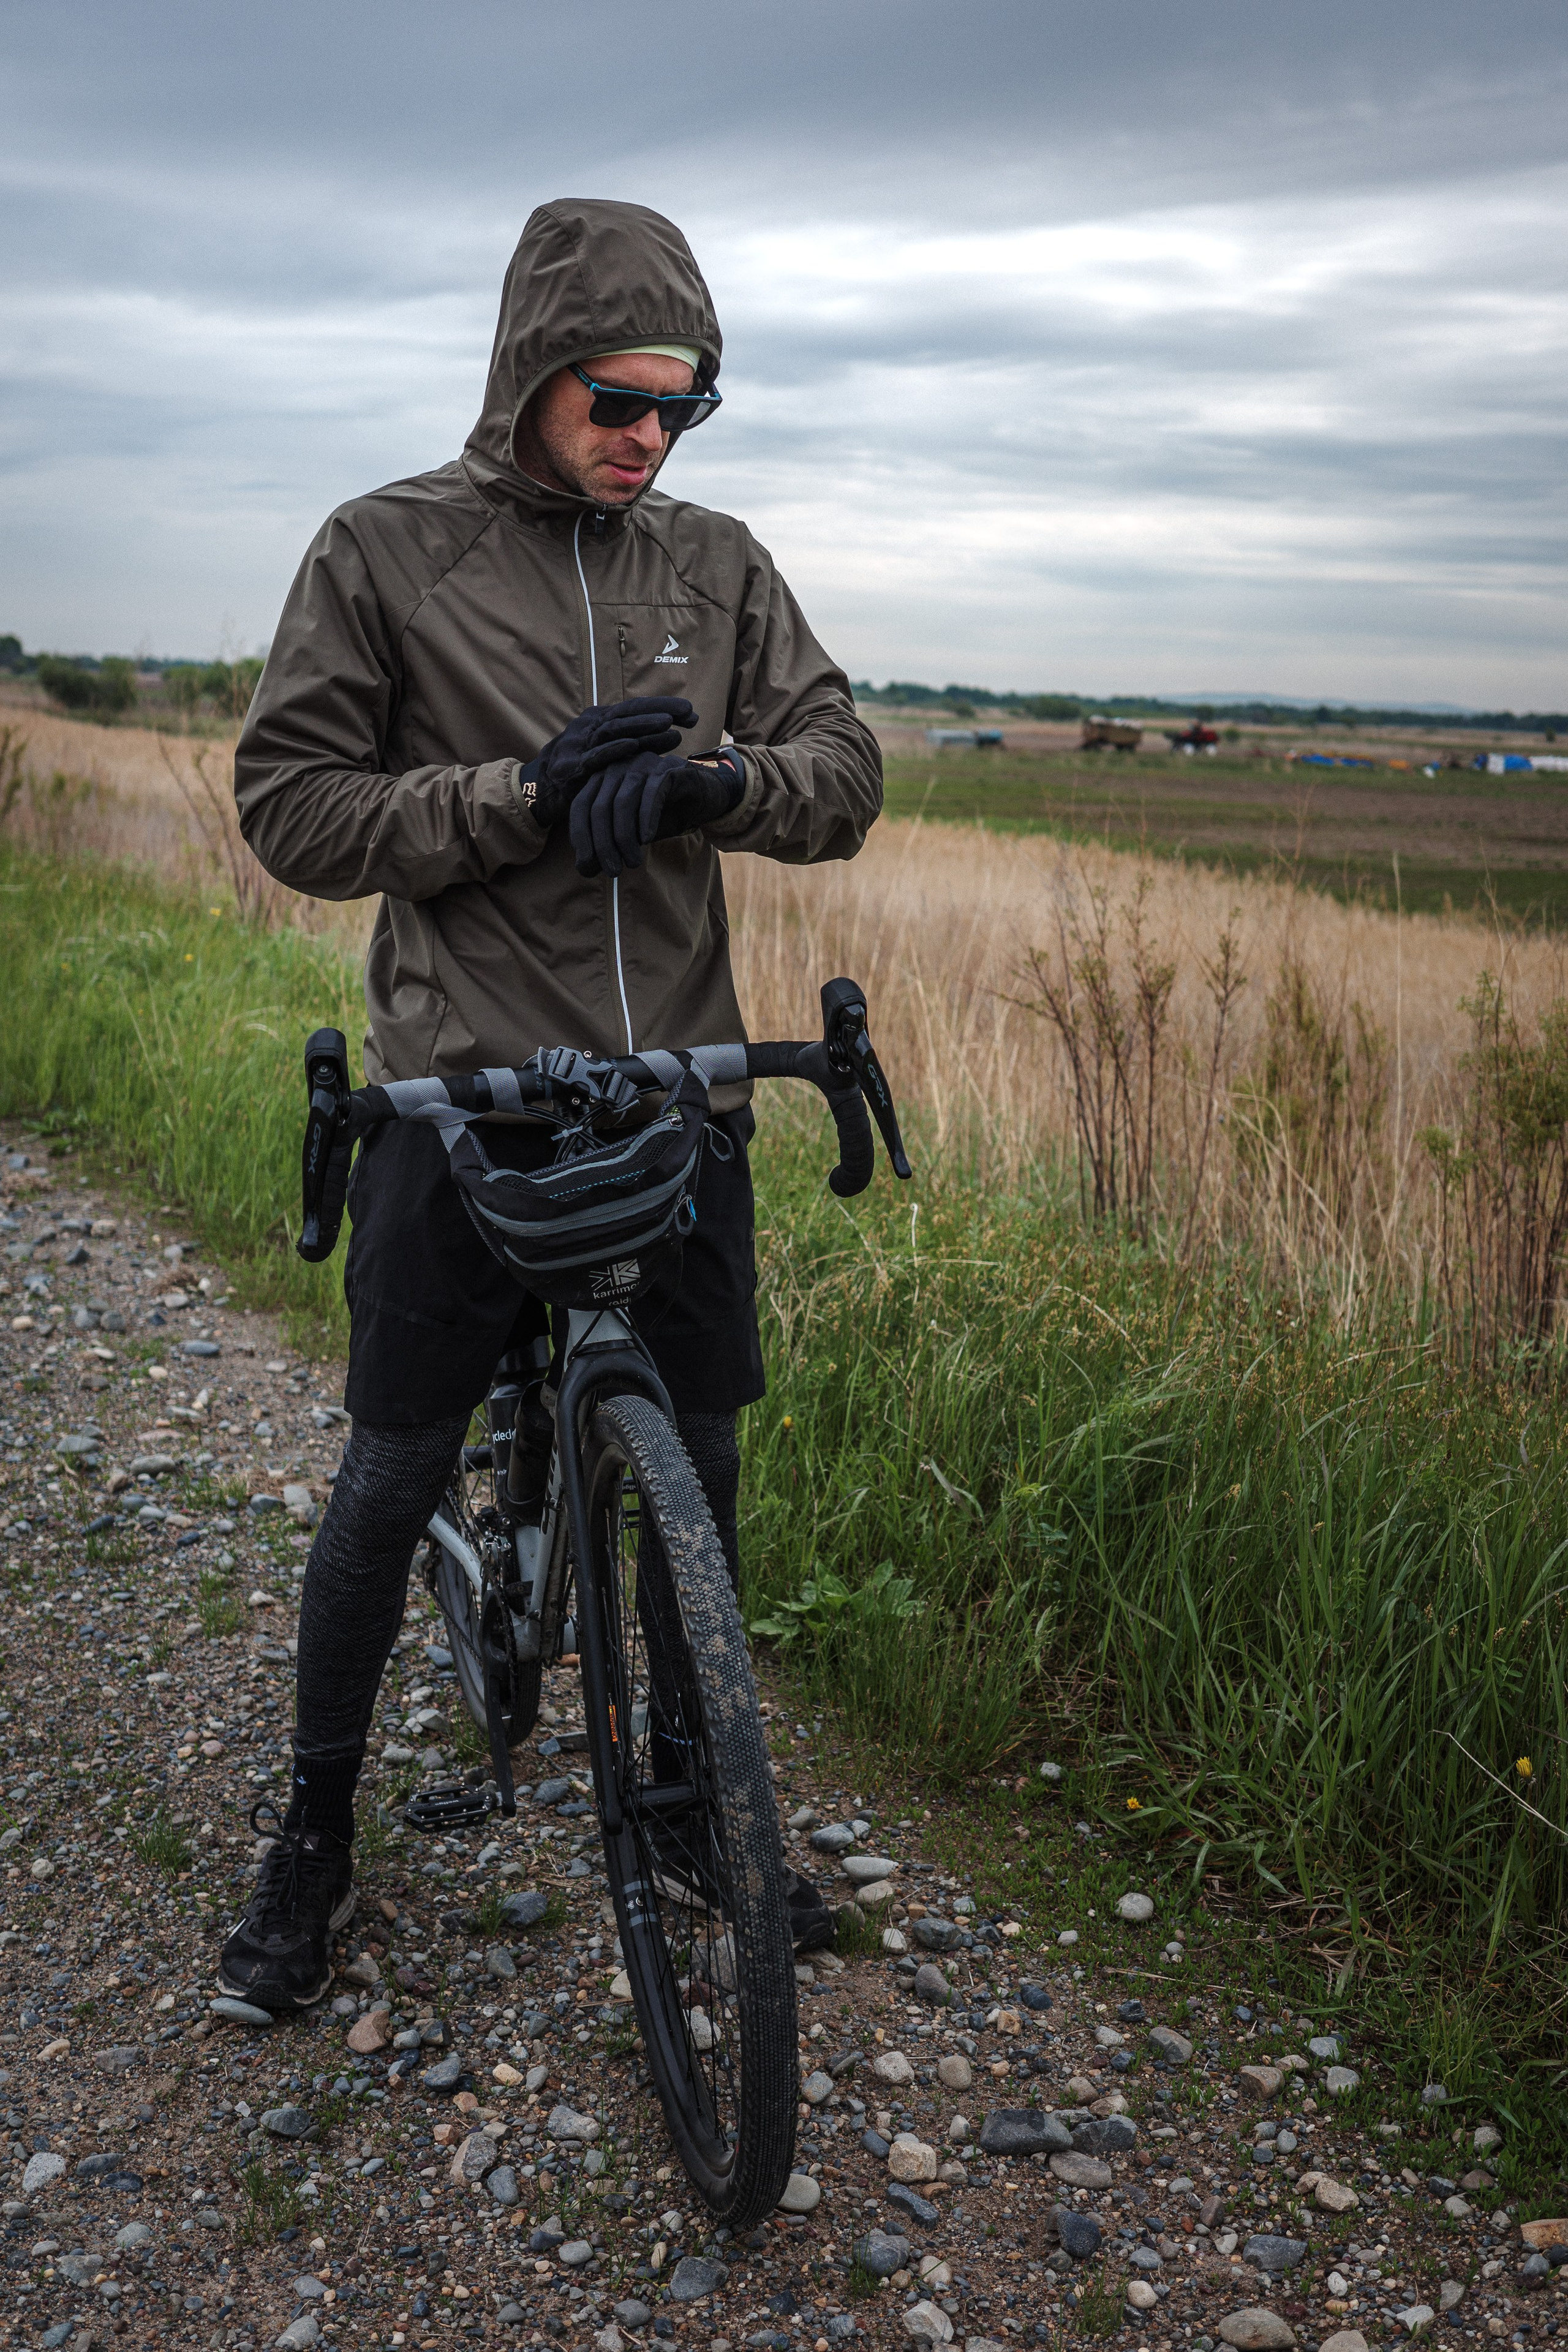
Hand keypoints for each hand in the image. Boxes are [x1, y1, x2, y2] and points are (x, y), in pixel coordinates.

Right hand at [518, 697, 696, 827]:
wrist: (542, 788)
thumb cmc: (583, 770)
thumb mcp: (613, 752)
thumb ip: (640, 742)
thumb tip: (675, 735)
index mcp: (600, 719)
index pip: (635, 707)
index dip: (663, 706)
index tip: (691, 711)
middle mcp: (590, 726)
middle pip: (628, 713)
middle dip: (659, 711)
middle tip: (687, 713)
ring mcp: (579, 744)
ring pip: (613, 730)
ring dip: (641, 726)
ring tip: (667, 724)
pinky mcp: (572, 767)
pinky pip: (594, 756)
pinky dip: (613, 749)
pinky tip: (633, 745)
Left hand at [569, 748, 745, 877]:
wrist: (703, 798)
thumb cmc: (663, 814)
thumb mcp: (632, 833)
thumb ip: (610, 844)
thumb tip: (586, 868)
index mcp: (602, 778)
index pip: (580, 806)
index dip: (581, 838)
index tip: (586, 866)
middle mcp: (618, 766)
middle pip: (599, 806)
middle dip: (603, 844)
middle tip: (612, 871)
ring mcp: (642, 764)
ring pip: (623, 802)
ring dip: (625, 837)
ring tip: (632, 862)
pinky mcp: (667, 768)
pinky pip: (651, 793)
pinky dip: (647, 819)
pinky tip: (647, 839)